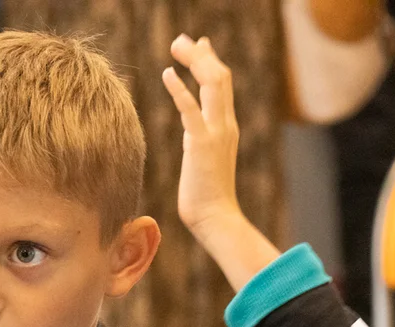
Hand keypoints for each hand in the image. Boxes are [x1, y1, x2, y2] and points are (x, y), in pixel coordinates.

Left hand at [161, 34, 243, 244]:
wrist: (216, 218)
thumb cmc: (206, 196)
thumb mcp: (204, 158)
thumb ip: (200, 139)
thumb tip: (192, 131)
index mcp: (227, 128)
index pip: (222, 85)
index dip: (210, 61)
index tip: (198, 45)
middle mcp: (226, 125)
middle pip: (219, 76)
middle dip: (201, 53)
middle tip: (181, 39)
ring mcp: (217, 133)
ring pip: (213, 84)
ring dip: (195, 61)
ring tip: (177, 46)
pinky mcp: (201, 144)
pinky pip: (191, 109)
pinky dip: (180, 88)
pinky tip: (168, 72)